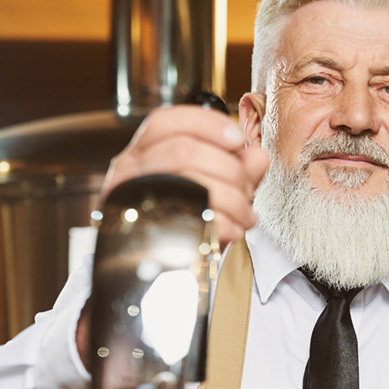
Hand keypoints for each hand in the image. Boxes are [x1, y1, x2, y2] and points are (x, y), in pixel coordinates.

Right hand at [102, 105, 269, 245]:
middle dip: (229, 169)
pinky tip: (233, 229)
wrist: (164, 266)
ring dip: (231, 198)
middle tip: (247, 189)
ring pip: (188, 183)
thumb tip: (258, 157)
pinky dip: (221, 224)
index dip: (206, 124)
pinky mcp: (142, 233)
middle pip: (183, 151)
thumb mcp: (215, 184)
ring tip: (246, 214)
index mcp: (144, 151)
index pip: (165, 122)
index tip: (237, 139)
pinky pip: (189, 222)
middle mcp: (130, 170)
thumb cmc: (189, 215)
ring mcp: (131, 200)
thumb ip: (238, 167)